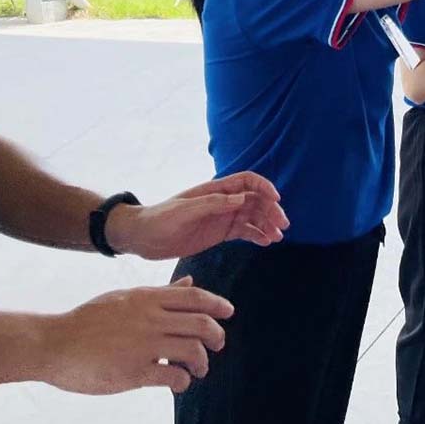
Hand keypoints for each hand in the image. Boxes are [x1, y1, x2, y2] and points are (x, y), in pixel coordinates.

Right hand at [37, 276, 232, 394]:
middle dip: (217, 336)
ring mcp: (143, 344)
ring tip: (198, 369)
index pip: (196, 297)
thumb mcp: (126, 298)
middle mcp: (150, 318)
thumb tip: (190, 281)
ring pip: (193, 350)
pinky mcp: (134, 371)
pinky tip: (179, 383)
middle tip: (218, 345)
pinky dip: (183, 381)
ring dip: (203, 362)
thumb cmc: (88, 320)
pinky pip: (173, 375)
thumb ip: (161, 292)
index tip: (229, 313)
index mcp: (148, 298)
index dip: (218, 304)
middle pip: (202, 324)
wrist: (52, 343)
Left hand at [107, 172, 289, 260]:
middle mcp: (223, 201)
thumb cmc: (159, 220)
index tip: (276, 199)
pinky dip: (258, 236)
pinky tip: (266, 242)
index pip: (247, 181)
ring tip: (277, 238)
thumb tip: (240, 199)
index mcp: (215, 190)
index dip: (264, 187)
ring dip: (267, 224)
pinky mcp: (220, 233)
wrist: (142, 238)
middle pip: (256, 200)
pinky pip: (245, 232)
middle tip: (282, 226)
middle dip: (271, 210)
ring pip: (253, 217)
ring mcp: (223, 217)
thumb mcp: (184, 211)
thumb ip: (212, 203)